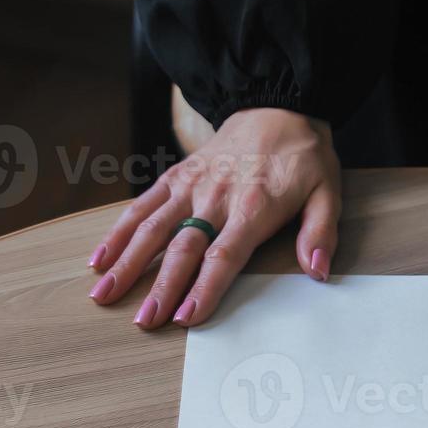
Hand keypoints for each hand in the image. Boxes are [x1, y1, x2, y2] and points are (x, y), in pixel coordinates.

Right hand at [88, 108, 341, 328]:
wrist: (275, 106)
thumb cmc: (303, 157)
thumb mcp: (328, 191)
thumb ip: (321, 233)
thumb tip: (317, 270)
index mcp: (254, 205)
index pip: (225, 254)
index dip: (205, 287)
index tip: (187, 317)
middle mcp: (216, 196)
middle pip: (183, 247)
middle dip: (161, 286)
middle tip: (144, 320)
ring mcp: (191, 186)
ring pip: (152, 227)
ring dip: (128, 263)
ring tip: (104, 294)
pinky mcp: (175, 177)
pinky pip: (142, 205)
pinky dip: (118, 231)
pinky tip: (100, 259)